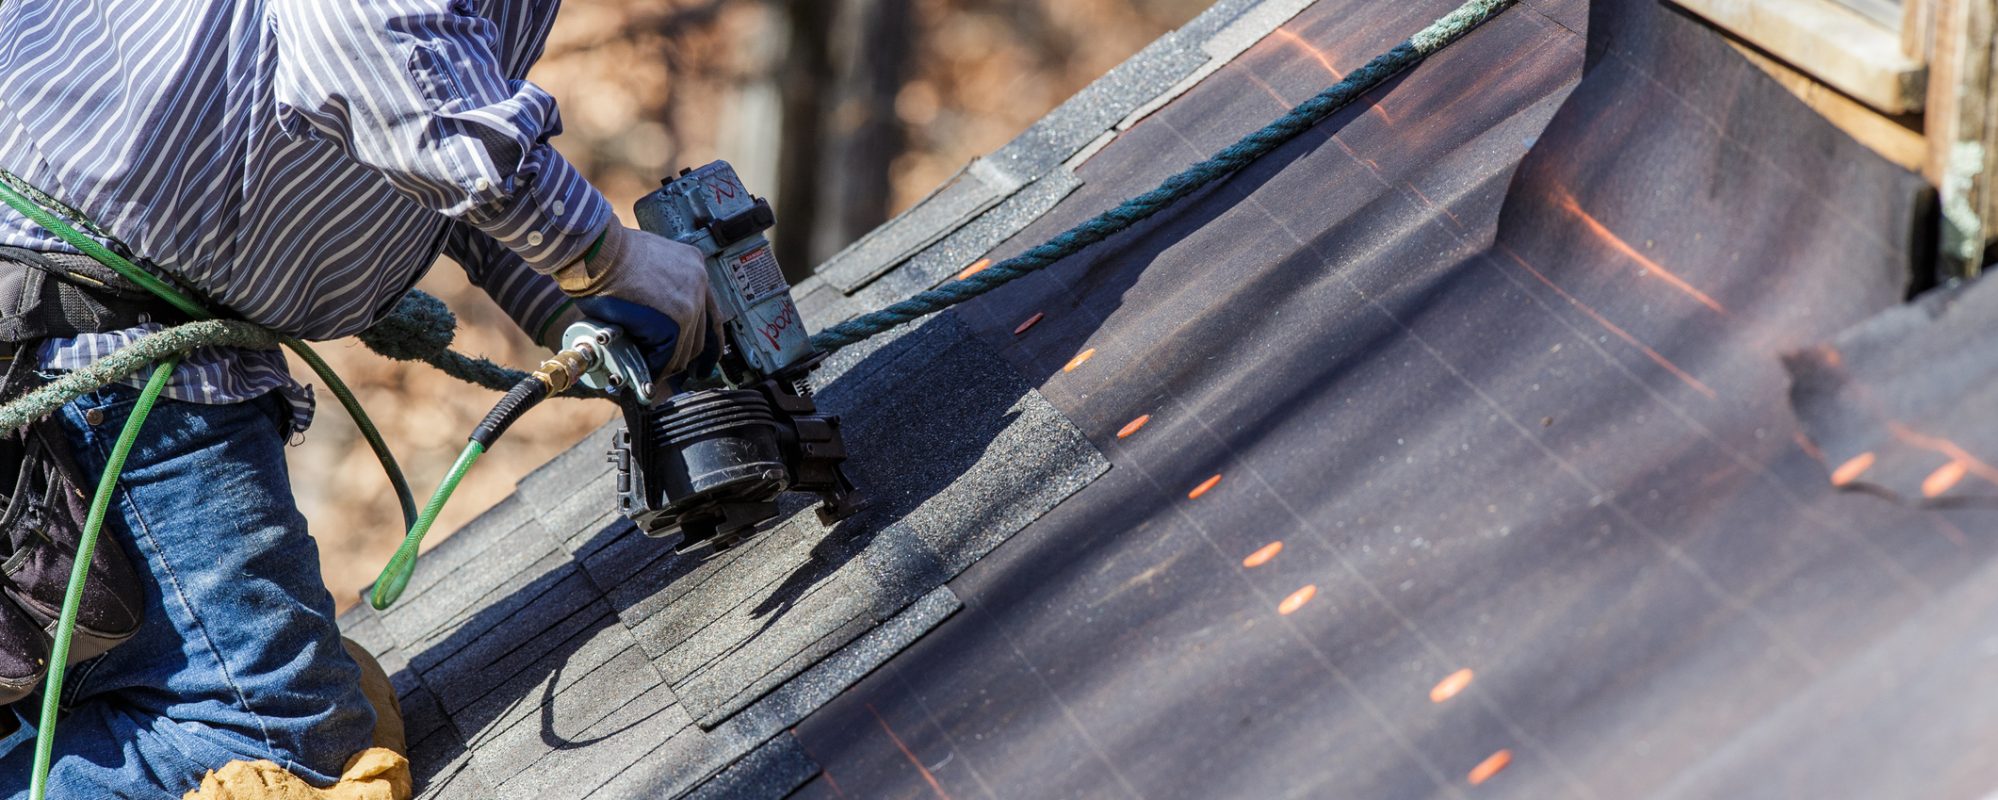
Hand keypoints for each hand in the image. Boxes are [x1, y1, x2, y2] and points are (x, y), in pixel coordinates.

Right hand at [553, 218, 715, 380]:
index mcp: (693, 264)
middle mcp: (699, 282)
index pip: (710, 309)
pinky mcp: (675, 322)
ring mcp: (690, 303)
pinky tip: (643, 372)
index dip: (707, 336)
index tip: (703, 355)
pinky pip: (667, 356)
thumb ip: (657, 286)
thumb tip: (652, 316)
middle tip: (669, 369)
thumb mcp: (644, 262)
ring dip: (665, 363)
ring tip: (649, 371)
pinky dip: (654, 368)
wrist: (596, 250)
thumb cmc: (605, 253)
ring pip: (684, 350)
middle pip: (701, 334)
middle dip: (684, 355)